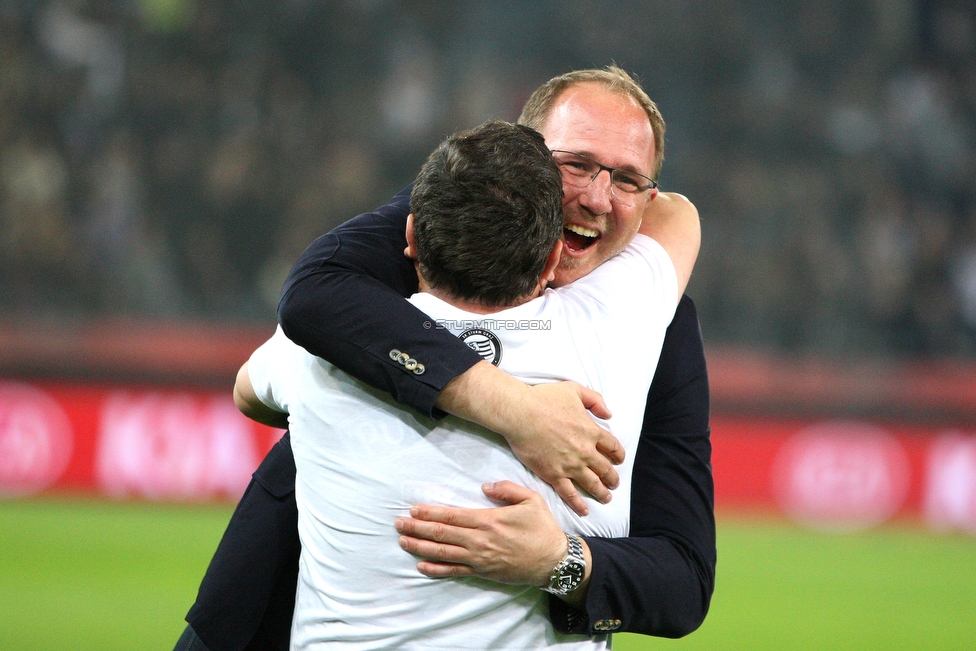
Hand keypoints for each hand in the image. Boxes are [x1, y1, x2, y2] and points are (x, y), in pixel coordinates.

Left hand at [395, 481, 571, 587]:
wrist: (555, 561)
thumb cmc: (543, 529)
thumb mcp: (532, 499)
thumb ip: (507, 489)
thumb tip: (485, 486)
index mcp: (489, 520)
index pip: (452, 516)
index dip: (430, 513)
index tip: (413, 510)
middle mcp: (480, 541)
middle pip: (441, 534)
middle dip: (417, 529)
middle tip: (398, 524)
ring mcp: (479, 559)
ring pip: (443, 553)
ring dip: (420, 547)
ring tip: (403, 542)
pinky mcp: (483, 573)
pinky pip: (455, 571)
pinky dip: (436, 569)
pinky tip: (421, 566)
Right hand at [507, 381, 621, 514]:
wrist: (520, 413)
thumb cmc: (544, 398)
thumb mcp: (574, 390)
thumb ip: (594, 400)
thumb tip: (609, 413)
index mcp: (591, 431)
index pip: (613, 447)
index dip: (618, 456)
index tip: (618, 461)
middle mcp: (585, 451)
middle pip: (606, 469)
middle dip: (612, 478)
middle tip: (614, 484)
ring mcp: (570, 465)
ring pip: (592, 484)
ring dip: (602, 493)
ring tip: (606, 498)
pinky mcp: (554, 474)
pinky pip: (570, 493)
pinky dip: (578, 504)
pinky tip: (584, 510)